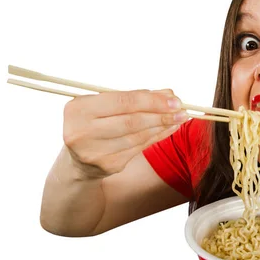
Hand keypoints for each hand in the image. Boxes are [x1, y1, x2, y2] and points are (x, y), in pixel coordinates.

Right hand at [62, 89, 186, 178]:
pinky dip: (156, 137)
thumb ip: (135, 98)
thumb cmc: (94, 122)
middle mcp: (81, 132)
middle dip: (161, 115)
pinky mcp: (107, 165)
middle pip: (131, 121)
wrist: (78, 159)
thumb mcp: (106, 105)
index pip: (122, 102)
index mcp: (78, 109)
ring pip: (137, 136)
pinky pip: (138, 149)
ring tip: (178, 118)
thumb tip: (169, 94)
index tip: (174, 100)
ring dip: (162, 126)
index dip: (151, 101)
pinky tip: (168, 129)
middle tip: (181, 110)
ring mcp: (94, 152)